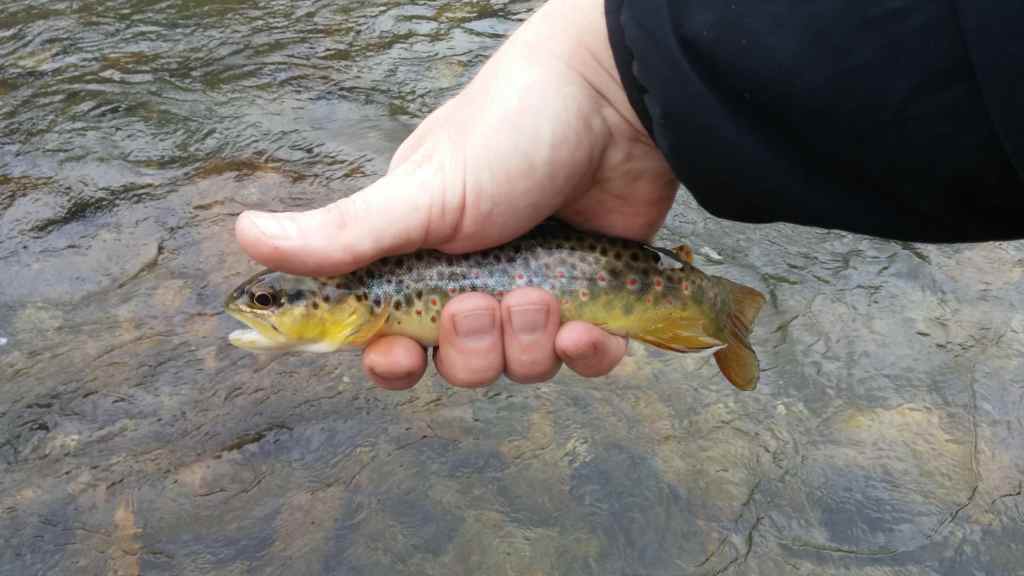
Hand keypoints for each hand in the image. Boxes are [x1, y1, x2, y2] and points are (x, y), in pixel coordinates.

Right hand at [234, 0, 676, 388]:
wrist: (621, 100)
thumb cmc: (512, 132)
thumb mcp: (423, 191)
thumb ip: (346, 233)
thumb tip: (243, 235)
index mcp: (422, 253)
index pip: (391, 332)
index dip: (392, 359)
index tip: (399, 357)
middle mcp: (477, 275)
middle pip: (458, 362)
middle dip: (470, 346)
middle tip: (482, 300)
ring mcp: (537, 286)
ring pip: (520, 365)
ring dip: (528, 340)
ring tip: (542, 291)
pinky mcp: (595, 294)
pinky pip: (585, 358)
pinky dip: (587, 353)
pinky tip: (589, 328)